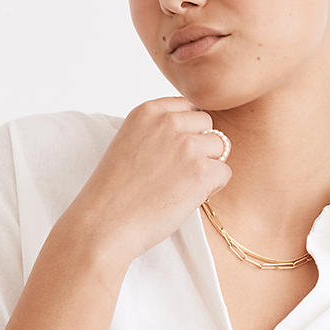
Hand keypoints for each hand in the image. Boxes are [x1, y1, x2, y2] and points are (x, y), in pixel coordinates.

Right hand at [62, 96, 232, 262]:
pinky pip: (224, 173)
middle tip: (177, 172)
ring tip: (180, 185)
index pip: (187, 105)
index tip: (171, 152)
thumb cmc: (114, 192)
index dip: (186, 130)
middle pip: (207, 123)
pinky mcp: (201, 171)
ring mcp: (187, 146)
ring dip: (208, 166)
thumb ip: (157, 130)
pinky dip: (212, 188)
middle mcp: (168, 122)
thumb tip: (192, 130)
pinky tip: (187, 198)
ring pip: (220, 147)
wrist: (105, 224)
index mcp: (147, 111)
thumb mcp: (129, 143)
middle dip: (200, 146)